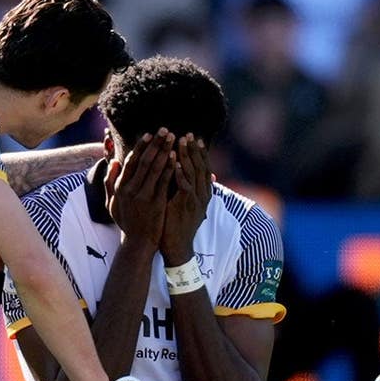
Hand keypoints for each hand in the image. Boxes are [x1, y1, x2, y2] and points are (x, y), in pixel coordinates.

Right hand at [106, 128, 174, 247]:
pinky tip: (177, 157)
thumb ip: (110, 182)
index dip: (140, 146)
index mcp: (120, 187)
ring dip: (165, 150)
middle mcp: (130, 189)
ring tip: (173, 138)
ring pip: (156, 168)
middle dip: (156, 143)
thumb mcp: (112, 203)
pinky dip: (171, 167)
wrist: (138, 242)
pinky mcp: (156, 202)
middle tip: (165, 130)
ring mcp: (144, 196)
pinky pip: (164, 181)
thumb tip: (114, 162)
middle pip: (145, 161)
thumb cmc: (126, 221)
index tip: (148, 134)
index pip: (131, 161)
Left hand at [161, 134, 211, 265]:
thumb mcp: (184, 202)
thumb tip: (182, 170)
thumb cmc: (176, 223)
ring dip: (187, 157)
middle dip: (194, 149)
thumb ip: (185, 186)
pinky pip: (185, 187)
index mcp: (202, 192)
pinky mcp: (186, 206)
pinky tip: (176, 163)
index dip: (199, 152)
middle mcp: (202, 194)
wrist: (177, 246)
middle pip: (201, 166)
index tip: (194, 137)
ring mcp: (195, 200)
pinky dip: (181, 174)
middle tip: (188, 134)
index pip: (203, 167)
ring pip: (194, 173)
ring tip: (180, 142)